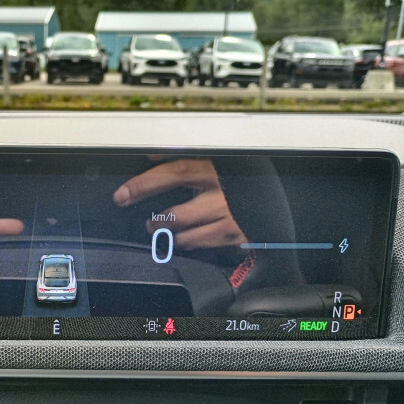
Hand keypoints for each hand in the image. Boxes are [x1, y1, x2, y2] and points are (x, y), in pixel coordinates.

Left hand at [113, 159, 246, 250]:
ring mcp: (231, 220)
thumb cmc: (246, 177)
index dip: (144, 184)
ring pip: (186, 236)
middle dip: (155, 221)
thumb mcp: (222, 159)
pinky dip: (190, 242)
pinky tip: (186, 237)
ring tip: (163, 229)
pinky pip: (202, 246)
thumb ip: (189, 161)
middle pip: (176, 215)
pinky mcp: (237, 238)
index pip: (173, 173)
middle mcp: (224, 196)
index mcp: (217, 169)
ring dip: (170, 235)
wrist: (281, 197)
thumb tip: (151, 157)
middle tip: (148, 222)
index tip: (122, 194)